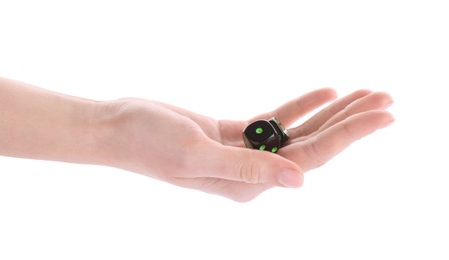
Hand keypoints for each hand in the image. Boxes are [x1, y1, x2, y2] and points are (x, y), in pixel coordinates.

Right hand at [94, 88, 393, 201]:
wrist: (118, 128)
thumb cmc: (148, 142)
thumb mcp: (197, 155)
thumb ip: (247, 169)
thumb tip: (298, 180)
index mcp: (246, 185)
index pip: (309, 158)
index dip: (348, 134)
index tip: (381, 113)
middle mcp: (250, 174)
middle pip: (312, 145)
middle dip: (350, 122)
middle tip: (387, 99)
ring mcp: (242, 153)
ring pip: (297, 132)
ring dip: (331, 112)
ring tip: (366, 93)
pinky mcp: (232, 134)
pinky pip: (274, 120)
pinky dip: (300, 106)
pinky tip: (324, 92)